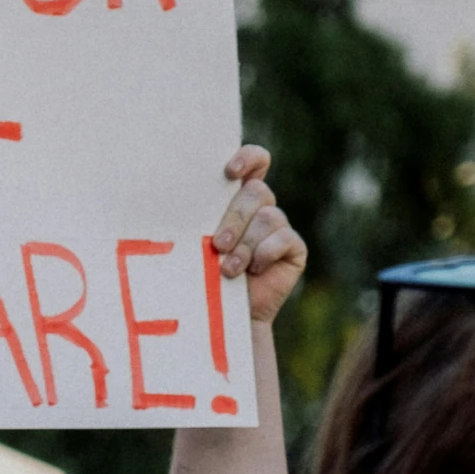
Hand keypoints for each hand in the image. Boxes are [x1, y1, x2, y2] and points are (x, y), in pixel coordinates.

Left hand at [213, 146, 305, 326]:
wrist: (222, 316)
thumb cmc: (202, 274)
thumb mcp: (195, 242)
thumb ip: (198, 217)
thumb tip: (180, 199)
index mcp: (237, 197)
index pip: (255, 160)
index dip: (248, 158)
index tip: (229, 172)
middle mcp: (262, 207)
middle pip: (257, 191)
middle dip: (235, 218)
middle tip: (218, 245)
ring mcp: (280, 226)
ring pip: (268, 217)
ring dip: (245, 245)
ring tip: (228, 269)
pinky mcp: (294, 248)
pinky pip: (284, 239)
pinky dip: (264, 254)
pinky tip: (254, 271)